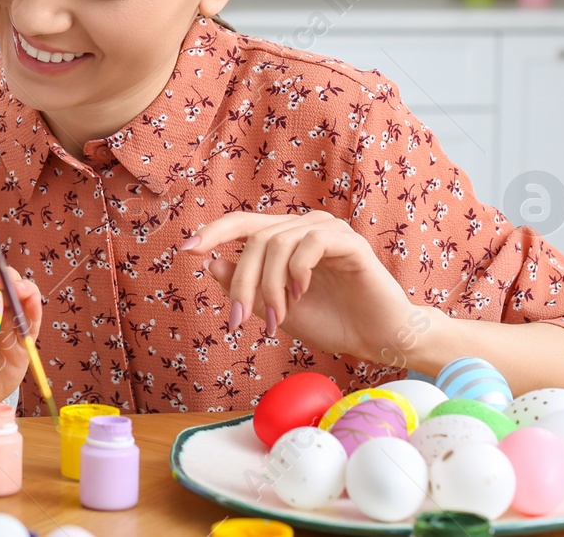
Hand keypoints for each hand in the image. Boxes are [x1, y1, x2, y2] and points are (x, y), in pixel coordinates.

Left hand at [181, 211, 420, 366]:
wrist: (377, 339)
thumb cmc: (331, 322)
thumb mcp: (276, 308)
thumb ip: (247, 286)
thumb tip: (213, 263)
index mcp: (285, 238)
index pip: (242, 224)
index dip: (213, 232)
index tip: (186, 249)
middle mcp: (304, 227)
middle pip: (255, 240)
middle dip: (242, 281)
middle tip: (239, 320)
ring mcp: (328, 230)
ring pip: (278, 243)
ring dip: (270, 286)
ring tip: (279, 318)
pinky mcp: (349, 241)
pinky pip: (310, 243)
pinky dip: (298, 271)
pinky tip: (302, 294)